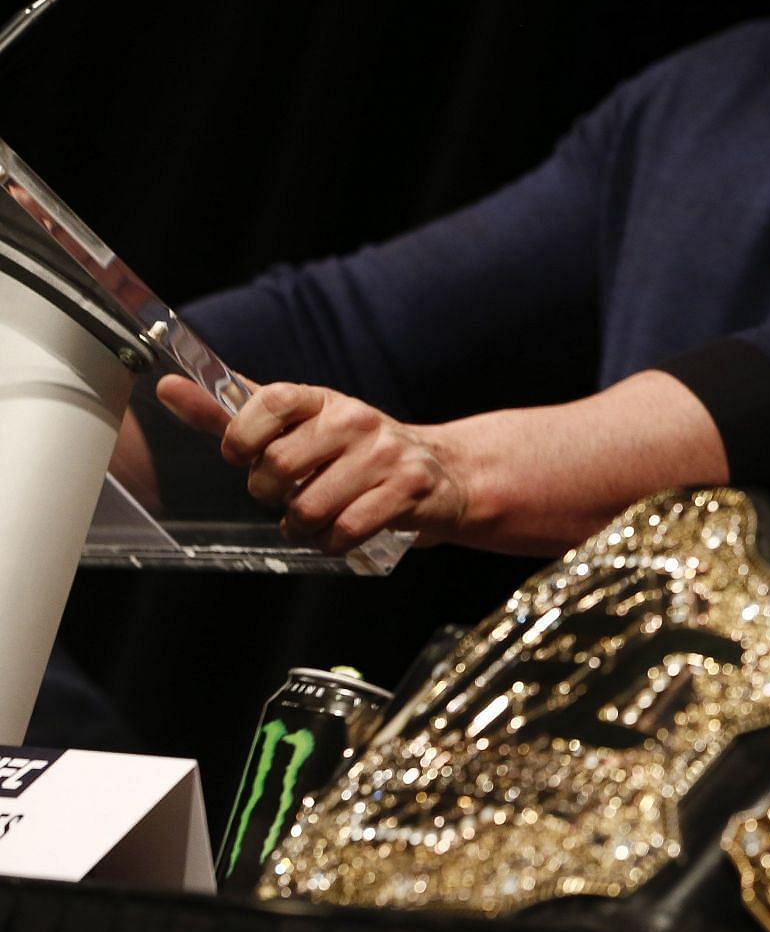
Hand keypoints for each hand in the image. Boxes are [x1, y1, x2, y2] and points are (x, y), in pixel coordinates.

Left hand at [156, 373, 465, 553]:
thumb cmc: (351, 452)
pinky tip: (338, 533)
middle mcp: (356, 420)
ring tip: (313, 518)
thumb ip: (231, 411)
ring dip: (301, 526)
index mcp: (323, 399)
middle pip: (279, 466)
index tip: (241, 455)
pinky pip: (346, 530)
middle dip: (269, 495)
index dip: (243, 435)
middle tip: (285, 495)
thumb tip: (168, 388)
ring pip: (310, 507)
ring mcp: (385, 454)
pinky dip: (332, 543)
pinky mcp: (407, 490)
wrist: (439, 473)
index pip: (271, 400)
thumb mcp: (297, 426)